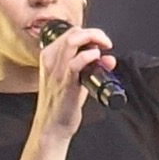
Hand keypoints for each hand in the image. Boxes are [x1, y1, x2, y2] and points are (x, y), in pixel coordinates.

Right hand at [33, 23, 113, 139]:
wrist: (52, 126)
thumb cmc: (63, 103)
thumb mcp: (76, 79)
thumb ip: (91, 67)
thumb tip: (109, 59)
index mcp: (50, 56)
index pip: (70, 33)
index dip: (90, 33)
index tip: (102, 42)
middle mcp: (51, 60)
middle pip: (73, 33)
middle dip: (94, 33)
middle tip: (106, 43)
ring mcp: (56, 71)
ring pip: (72, 42)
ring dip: (93, 39)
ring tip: (104, 47)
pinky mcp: (64, 83)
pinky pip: (75, 63)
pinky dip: (88, 56)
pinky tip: (97, 58)